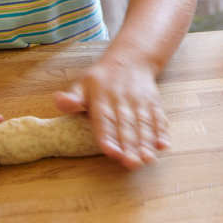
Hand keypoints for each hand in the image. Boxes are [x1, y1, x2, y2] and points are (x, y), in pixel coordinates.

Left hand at [54, 56, 168, 168]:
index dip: (107, 136)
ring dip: (147, 142)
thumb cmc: (101, 79)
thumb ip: (72, 98)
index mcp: (102, 98)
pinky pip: (158, 117)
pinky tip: (163, 145)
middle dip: (130, 145)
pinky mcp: (153, 102)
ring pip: (143, 123)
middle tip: (131, 163)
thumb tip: (58, 100)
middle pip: (126, 125)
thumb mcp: (82, 84)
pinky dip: (162, 131)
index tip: (110, 152)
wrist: (130, 59)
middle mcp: (122, 100)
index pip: (104, 120)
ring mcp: (140, 101)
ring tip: (147, 159)